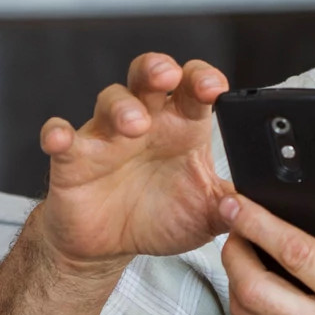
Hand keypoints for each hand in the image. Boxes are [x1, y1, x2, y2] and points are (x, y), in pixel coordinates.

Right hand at [30, 53, 234, 272]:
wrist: (110, 246)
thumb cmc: (160, 217)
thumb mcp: (205, 216)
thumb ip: (231, 207)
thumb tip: (256, 205)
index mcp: (181, 127)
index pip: (194, 89)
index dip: (204, 80)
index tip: (216, 87)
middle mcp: (145, 122)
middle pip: (149, 78)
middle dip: (157, 69)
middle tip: (169, 75)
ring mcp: (107, 136)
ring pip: (110, 101)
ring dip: (121, 107)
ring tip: (135, 124)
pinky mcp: (73, 158)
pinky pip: (61, 135)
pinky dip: (57, 133)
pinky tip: (60, 138)